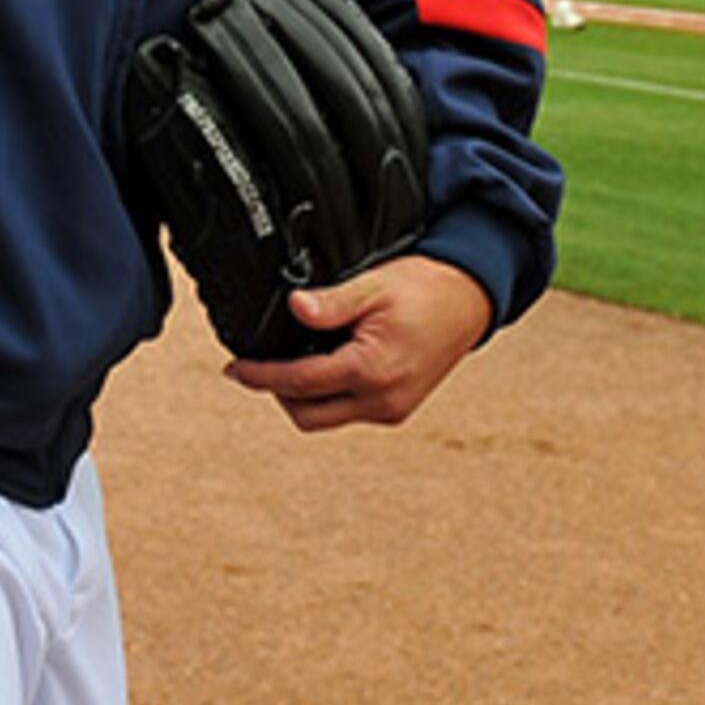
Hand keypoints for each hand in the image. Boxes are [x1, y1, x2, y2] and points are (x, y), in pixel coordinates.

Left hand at [229, 254, 495, 434]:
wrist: (471, 300)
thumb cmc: (425, 288)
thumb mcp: (374, 285)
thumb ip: (332, 302)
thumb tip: (295, 308)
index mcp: (372, 370)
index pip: (299, 383)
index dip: (261, 376)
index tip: (233, 369)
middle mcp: (382, 401)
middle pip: (307, 415)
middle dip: (278, 392)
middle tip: (258, 366)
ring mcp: (392, 410)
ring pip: (327, 418)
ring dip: (303, 398)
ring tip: (290, 363)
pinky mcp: (398, 410)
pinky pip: (349, 413)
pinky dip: (329, 397)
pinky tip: (323, 368)